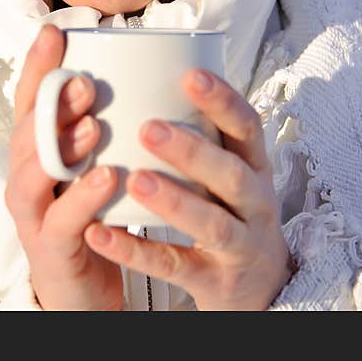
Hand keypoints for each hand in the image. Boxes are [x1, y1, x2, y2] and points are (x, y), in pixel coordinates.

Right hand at [5, 24, 124, 309]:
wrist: (83, 291)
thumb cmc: (91, 219)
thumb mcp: (89, 167)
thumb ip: (99, 129)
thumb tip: (136, 74)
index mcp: (38, 152)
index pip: (30, 102)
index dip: (37, 67)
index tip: (55, 32)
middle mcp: (27, 177)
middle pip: (27, 132)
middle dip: (53, 105)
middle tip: (83, 83)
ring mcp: (33, 213)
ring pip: (34, 174)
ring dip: (62, 146)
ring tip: (94, 125)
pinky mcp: (51, 248)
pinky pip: (63, 221)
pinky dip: (83, 198)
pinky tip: (107, 180)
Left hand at [83, 68, 294, 309]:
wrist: (259, 287)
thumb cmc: (230, 211)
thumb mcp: (228, 172)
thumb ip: (200, 135)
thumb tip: (145, 73)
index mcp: (254, 167)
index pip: (248, 128)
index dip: (224, 101)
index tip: (191, 75)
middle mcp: (256, 204)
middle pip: (232, 175)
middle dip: (192, 151)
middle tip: (148, 128)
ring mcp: (241, 246)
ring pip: (212, 223)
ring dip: (174, 200)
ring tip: (134, 179)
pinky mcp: (217, 282)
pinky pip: (175, 266)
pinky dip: (137, 251)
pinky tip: (101, 234)